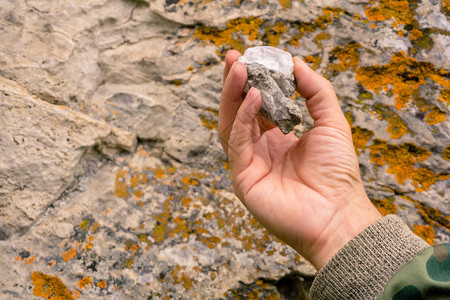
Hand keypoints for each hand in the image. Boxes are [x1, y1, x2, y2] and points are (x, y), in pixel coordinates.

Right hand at [218, 50, 381, 269]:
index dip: (254, 82)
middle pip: (239, 112)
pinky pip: (237, 142)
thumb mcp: (332, 123)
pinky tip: (254, 97)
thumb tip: (296, 62)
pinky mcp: (243, 177)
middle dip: (235, 84)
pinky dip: (242, 118)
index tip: (253, 58)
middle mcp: (259, 150)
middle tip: (235, 57)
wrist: (338, 214)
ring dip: (233, 95)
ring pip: (231, 124)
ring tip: (240, 69)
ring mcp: (249, 164)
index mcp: (277, 139)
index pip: (258, 106)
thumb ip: (316, 91)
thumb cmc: (338, 173)